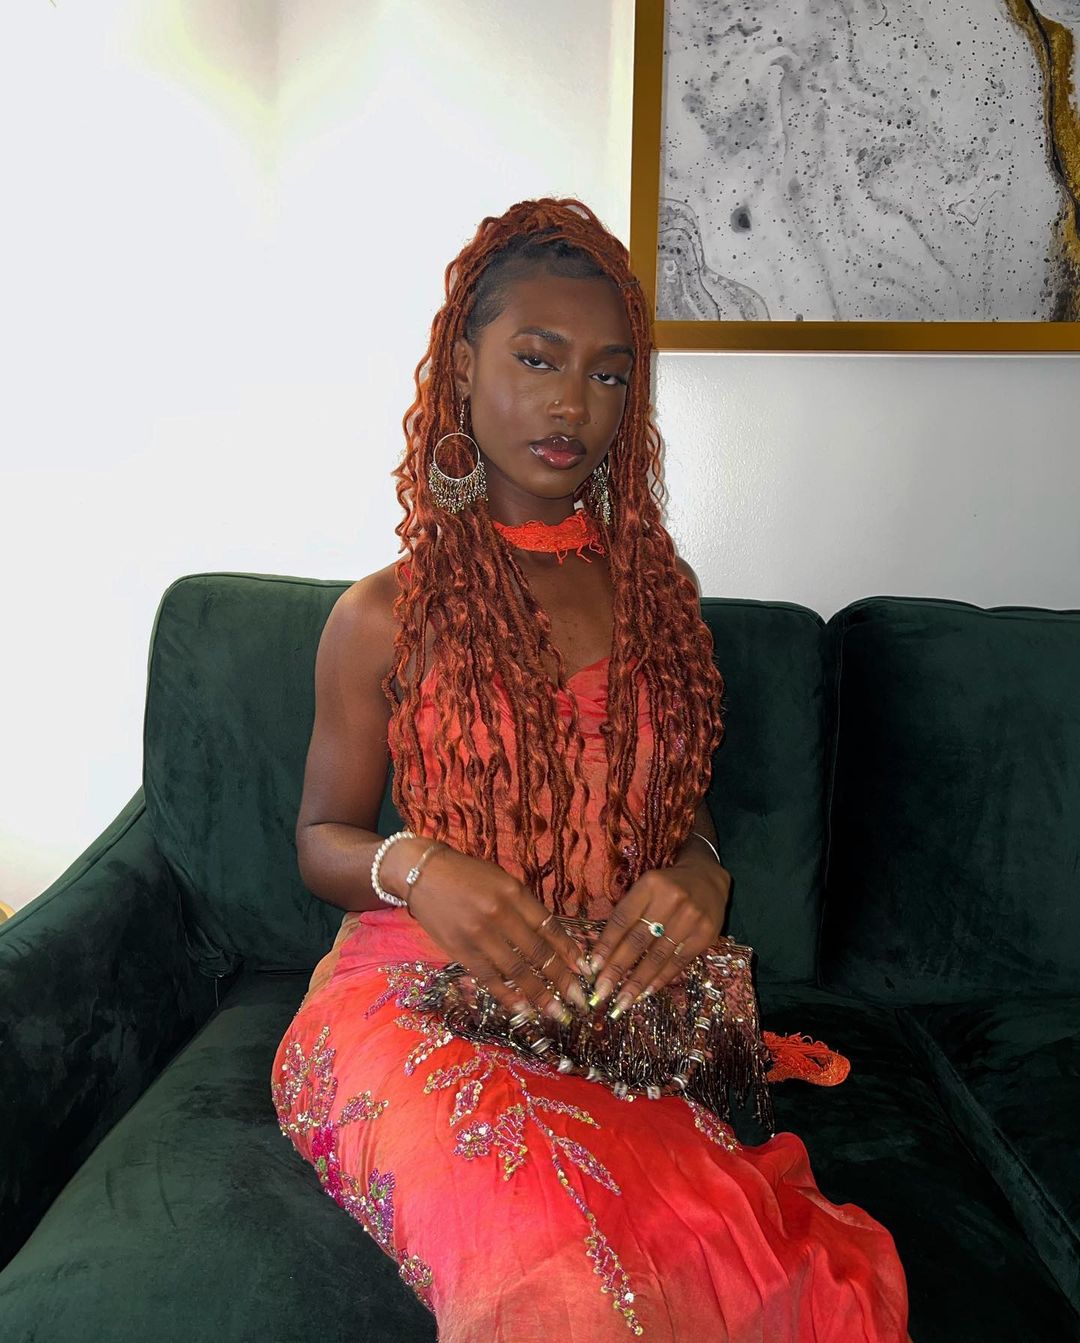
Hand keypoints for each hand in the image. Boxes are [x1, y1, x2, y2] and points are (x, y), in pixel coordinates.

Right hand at [405, 845, 592, 1023]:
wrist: (424, 873)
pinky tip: (523, 1009)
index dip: (569, 950)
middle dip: (562, 979)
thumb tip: (551, 938)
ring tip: (557, 1013)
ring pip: (516, 970)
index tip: (585, 968)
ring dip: (539, 994)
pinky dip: (507, 996)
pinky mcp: (460, 950)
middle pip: (537, 952)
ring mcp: (479, 934)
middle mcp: (500, 914)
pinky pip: (488, 978)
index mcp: (515, 893)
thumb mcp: (502, 880)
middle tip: (579, 1000)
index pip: (549, 926)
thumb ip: (524, 906)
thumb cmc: (467, 875)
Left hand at [586, 852, 731, 1017]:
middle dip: (617, 969)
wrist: (707, 878)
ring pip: (658, 956)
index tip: (592, 967)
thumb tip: (603, 955)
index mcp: (650, 885)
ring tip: (622, 1001)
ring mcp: (691, 917)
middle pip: (638, 940)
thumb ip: (627, 915)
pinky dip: (660, 979)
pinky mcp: (706, 934)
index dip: (606, 945)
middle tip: (601, 992)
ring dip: (637, 982)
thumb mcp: (645, 889)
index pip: (622, 919)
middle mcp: (671, 899)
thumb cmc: (666, 887)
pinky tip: (646, 992)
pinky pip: (678, 962)